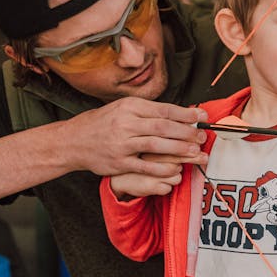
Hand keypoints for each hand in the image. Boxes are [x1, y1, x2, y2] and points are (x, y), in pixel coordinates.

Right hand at [66, 98, 207, 176]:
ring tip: (196, 152)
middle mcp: (125, 123)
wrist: (73, 141)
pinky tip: (176, 168)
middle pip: (163, 127)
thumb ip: (148, 111)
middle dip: (187, 132)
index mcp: (129, 107)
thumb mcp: (123, 108)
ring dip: (179, 149)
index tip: (202, 116)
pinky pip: (145, 166)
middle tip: (203, 136)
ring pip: (156, 146)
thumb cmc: (103, 123)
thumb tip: (179, 112)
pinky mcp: (119, 163)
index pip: (164, 109)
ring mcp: (121, 143)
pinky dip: (162, 168)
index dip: (186, 114)